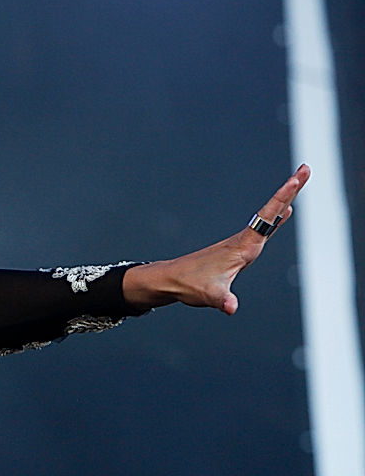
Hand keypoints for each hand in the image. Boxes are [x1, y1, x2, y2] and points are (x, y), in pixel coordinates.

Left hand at [123, 163, 310, 313]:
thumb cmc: (189, 285)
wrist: (170, 280)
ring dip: (284, 200)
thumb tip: (230, 307)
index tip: (295, 178)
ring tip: (298, 182)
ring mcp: (240, 243)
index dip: (282, 198)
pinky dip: (276, 217)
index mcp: (242, 246)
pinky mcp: (238, 249)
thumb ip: (222, 300)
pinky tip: (284, 213)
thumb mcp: (209, 295)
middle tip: (305, 168)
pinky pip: (263, 228)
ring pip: (267, 217)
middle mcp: (243, 240)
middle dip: (289, 190)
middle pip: (271, 211)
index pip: (266, 217)